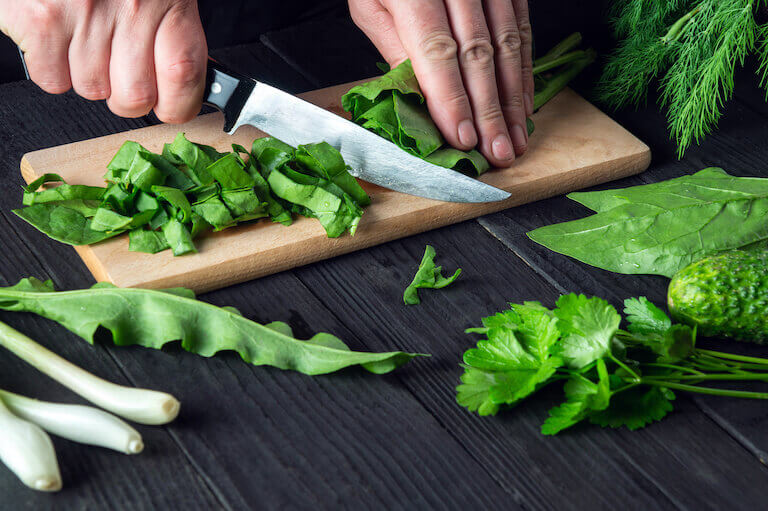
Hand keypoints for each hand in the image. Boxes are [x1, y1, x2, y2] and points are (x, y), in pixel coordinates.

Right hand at [0, 0, 207, 123]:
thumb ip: (174, 34)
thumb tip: (185, 84)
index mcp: (169, 2)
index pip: (184, 76)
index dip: (179, 104)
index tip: (172, 106)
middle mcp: (130, 8)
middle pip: (135, 98)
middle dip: (127, 97)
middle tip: (121, 71)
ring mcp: (84, 14)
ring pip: (92, 90)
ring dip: (89, 76)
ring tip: (87, 40)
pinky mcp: (42, 19)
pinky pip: (53, 80)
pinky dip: (53, 68)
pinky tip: (60, 38)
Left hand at [350, 0, 532, 166]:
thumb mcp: (370, 4)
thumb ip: (397, 49)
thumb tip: (424, 102)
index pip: (436, 50)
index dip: (452, 98)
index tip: (462, 139)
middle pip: (478, 52)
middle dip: (489, 110)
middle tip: (498, 153)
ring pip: (507, 43)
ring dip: (513, 98)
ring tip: (514, 139)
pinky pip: (520, 28)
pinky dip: (524, 70)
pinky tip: (522, 103)